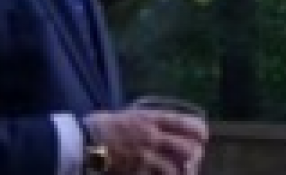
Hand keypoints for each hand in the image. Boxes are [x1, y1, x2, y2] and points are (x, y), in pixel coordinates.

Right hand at [83, 108, 207, 173]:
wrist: (82, 141)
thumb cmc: (102, 126)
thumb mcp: (127, 116)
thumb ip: (146, 122)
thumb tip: (163, 128)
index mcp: (149, 118)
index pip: (184, 123)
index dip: (198, 131)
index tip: (203, 136)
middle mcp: (151, 136)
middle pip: (187, 147)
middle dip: (194, 154)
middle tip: (194, 158)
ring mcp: (145, 156)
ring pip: (176, 168)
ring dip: (182, 171)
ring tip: (184, 171)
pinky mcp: (137, 172)